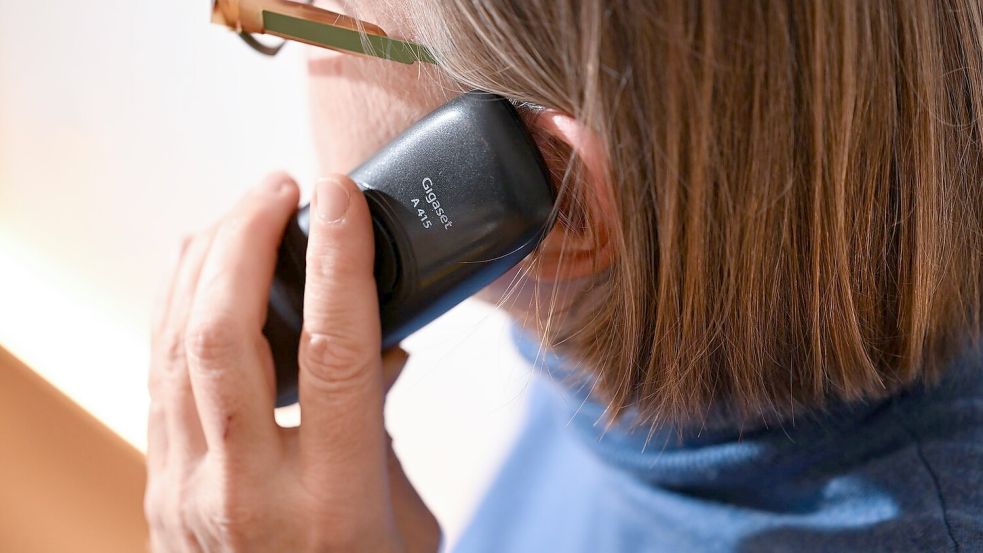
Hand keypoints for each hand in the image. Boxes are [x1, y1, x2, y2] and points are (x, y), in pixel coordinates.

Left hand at [145, 173, 440, 551]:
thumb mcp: (405, 518)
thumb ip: (384, 428)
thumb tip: (377, 350)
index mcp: (331, 502)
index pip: (333, 354)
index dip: (339, 261)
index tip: (342, 197)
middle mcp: (246, 493)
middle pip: (223, 334)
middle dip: (246, 239)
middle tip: (280, 187)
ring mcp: (189, 491)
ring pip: (175, 346)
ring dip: (206, 262)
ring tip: (243, 211)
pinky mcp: (162, 486)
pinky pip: (158, 375)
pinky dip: (179, 308)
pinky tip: (200, 273)